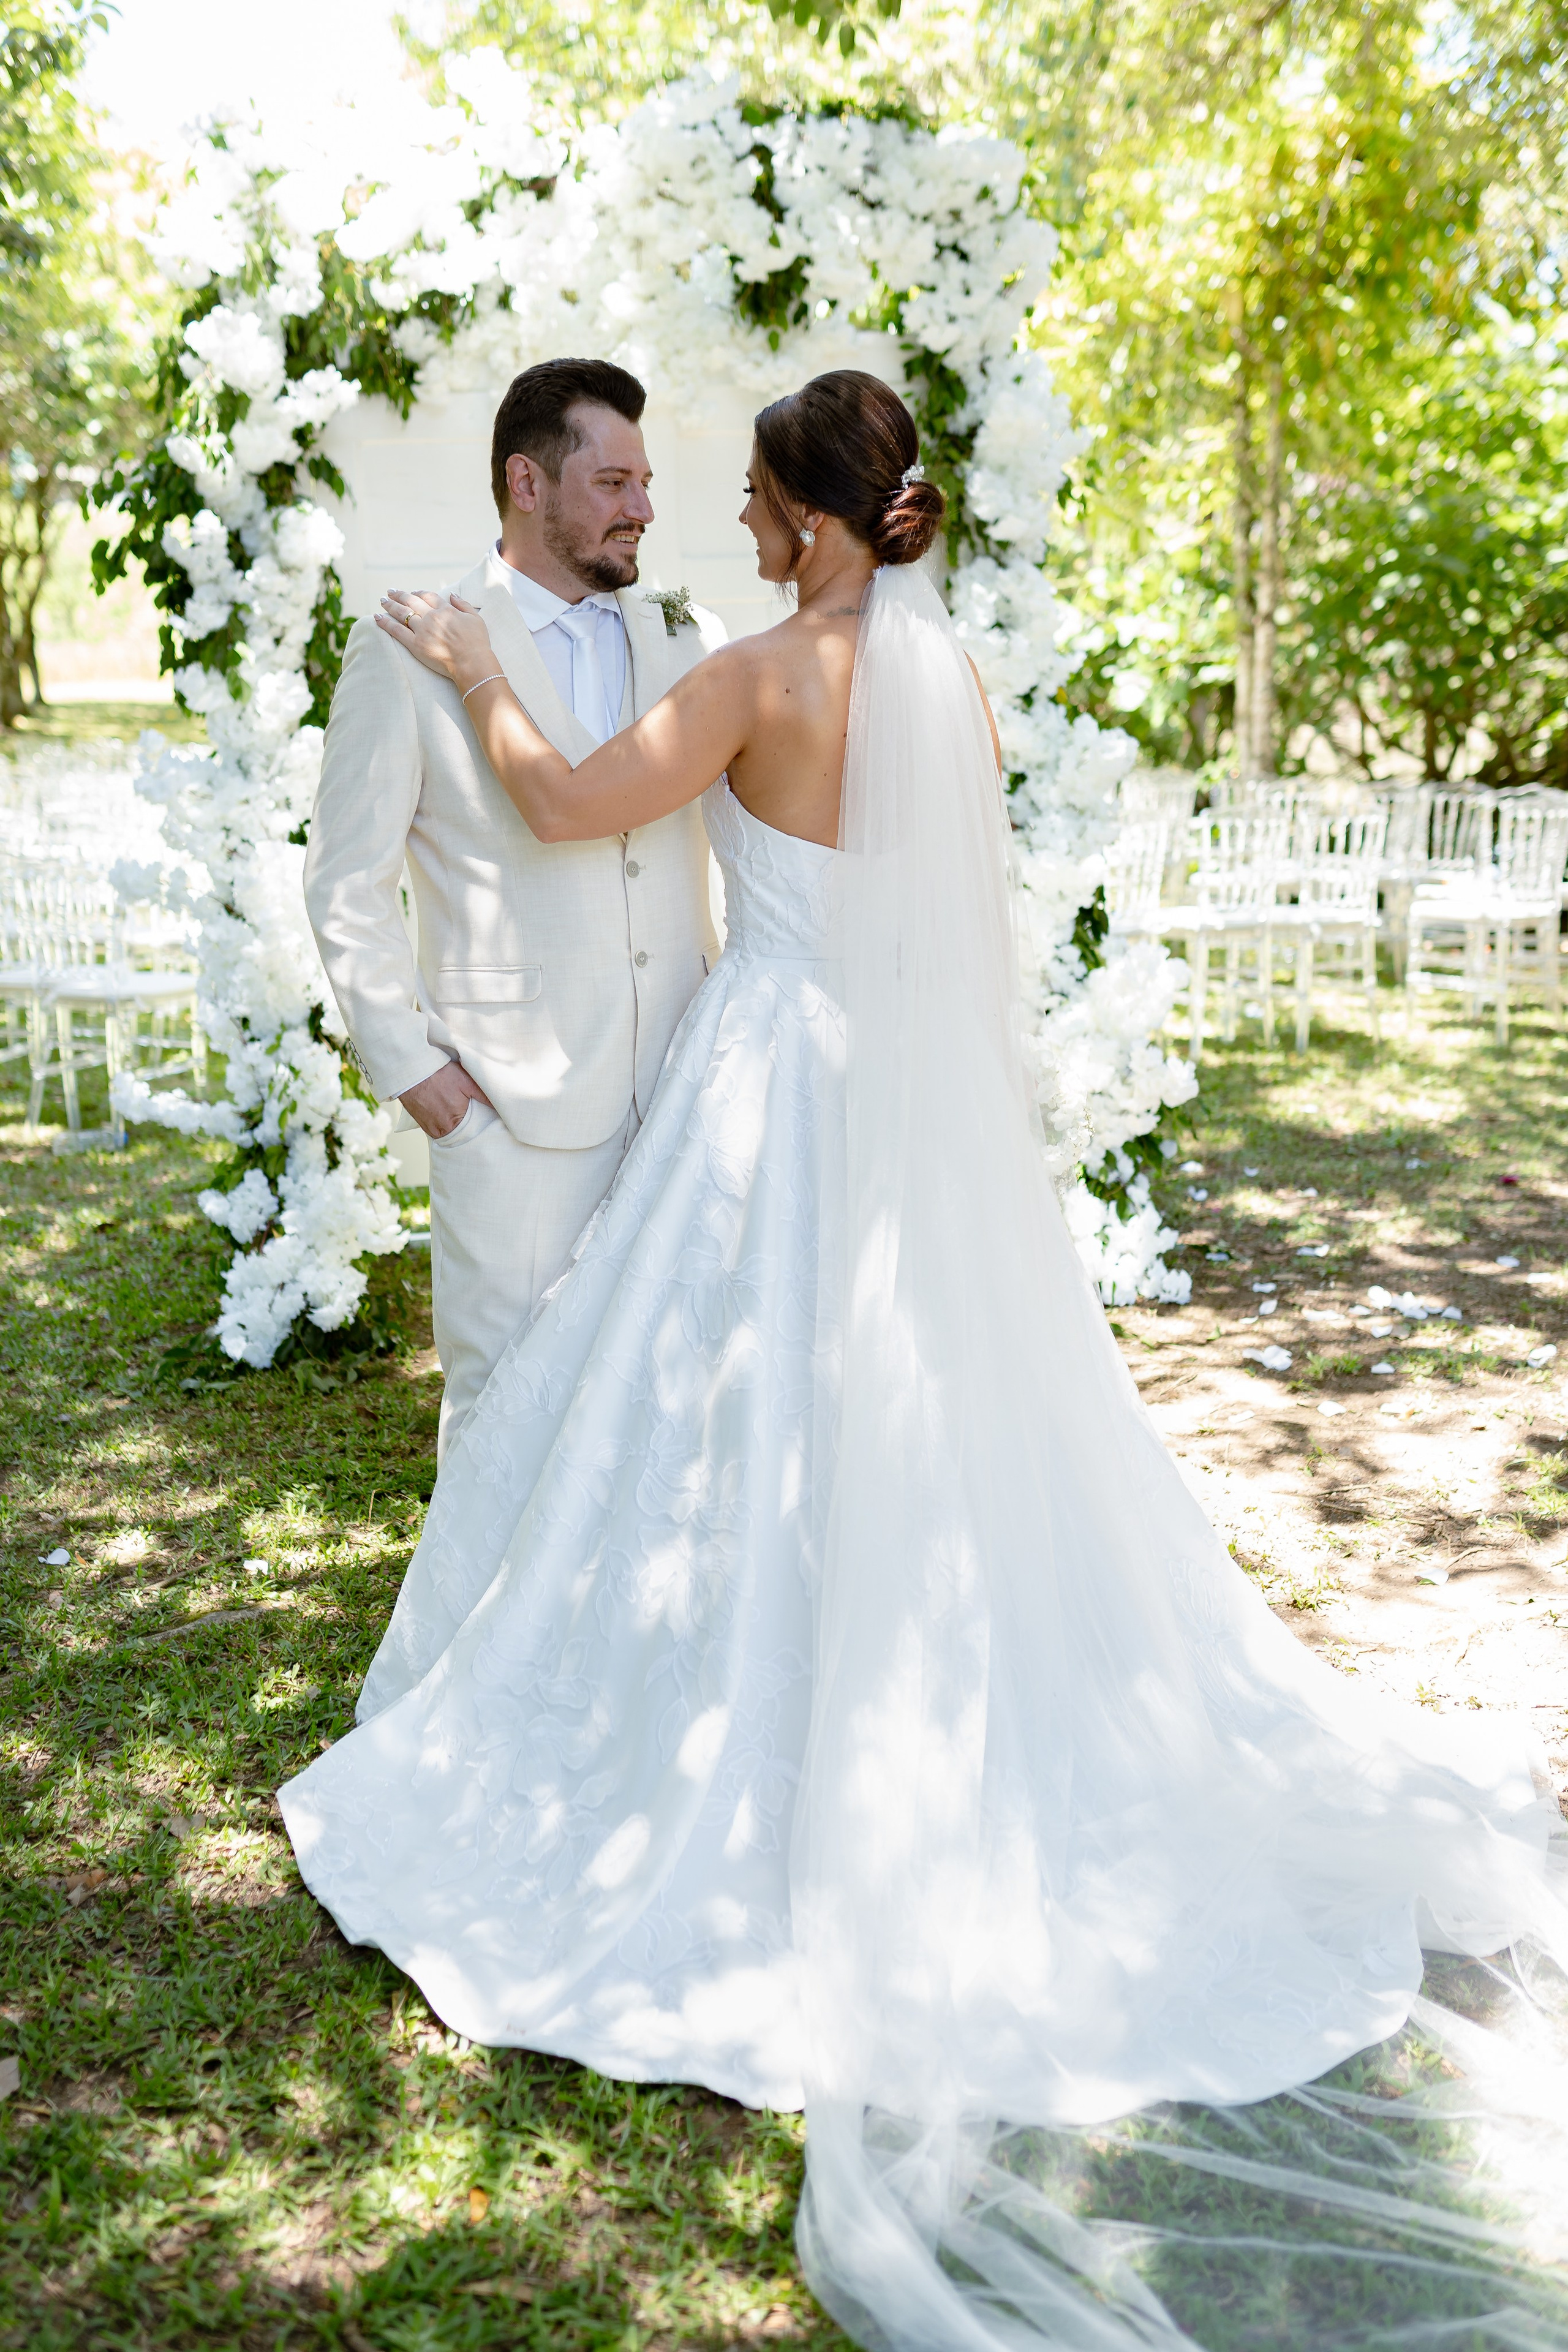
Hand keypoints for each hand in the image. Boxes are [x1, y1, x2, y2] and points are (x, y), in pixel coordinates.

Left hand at [376, 589, 494, 686]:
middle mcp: (432, 617)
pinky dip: (385, 623)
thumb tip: (452, 594)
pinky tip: (376, 617)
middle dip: (399, 595)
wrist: (472, 663)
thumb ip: (463, 604)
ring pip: (402, 613)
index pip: (428, 596)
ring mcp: (422, 630)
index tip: (412, 593)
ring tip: (382, 600)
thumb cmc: (477, 643)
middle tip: (390, 591)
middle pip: (411, 601)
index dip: (418, 593)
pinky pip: (396, 631)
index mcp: (446, 610)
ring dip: (390, 605)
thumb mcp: (475, 618)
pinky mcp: (416, 645)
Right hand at [399, 1060, 493, 1138]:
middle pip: (462, 1134)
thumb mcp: (466, 1081)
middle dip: (469, 1128)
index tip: (487, 1121)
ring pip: (449, 1133)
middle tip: (474, 1117)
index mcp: (456, 1120)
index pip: (475, 1131)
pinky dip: (444, 1125)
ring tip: (459, 1115)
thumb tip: (500, 1106)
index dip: (482, 1125)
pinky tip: (447, 1115)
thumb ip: (484, 1096)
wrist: (411, 1071)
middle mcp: (442, 1129)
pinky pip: (438, 1131)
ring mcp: (431, 1128)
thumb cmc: (438, 1074)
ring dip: (456, 1127)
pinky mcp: (423, 1125)